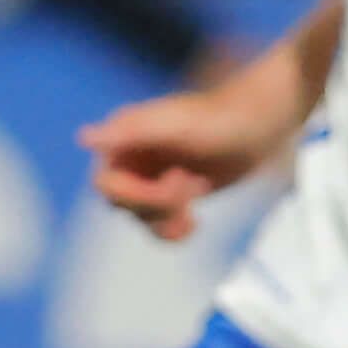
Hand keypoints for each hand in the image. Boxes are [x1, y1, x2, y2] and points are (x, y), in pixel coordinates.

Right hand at [77, 85, 290, 238]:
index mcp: (126, 137)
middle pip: (122, 204)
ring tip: (193, 213)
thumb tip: (83, 137)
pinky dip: (172, 230)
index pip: (106, 183)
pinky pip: (159, 222)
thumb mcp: (178, 125)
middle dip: (155, 207)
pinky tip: (194, 224)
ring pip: (140, 217)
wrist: (265, 120)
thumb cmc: (223, 116)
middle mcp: (135, 156)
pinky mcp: (175, 191)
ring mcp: (154, 175)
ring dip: (164, 222)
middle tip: (191, 188)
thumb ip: (132, 132)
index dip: (135, 195)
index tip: (173, 187)